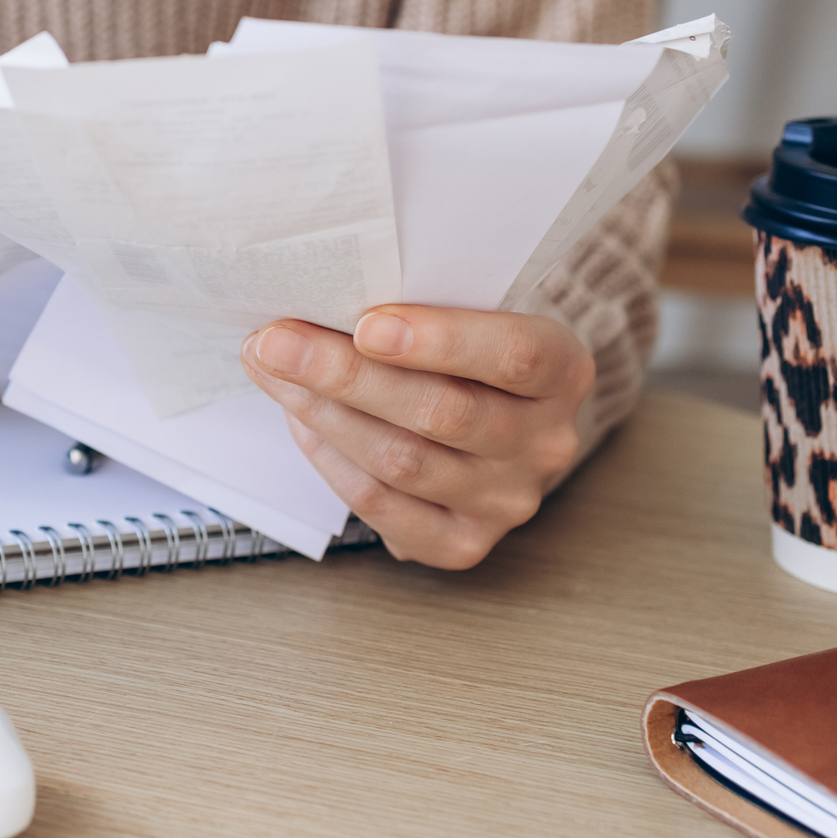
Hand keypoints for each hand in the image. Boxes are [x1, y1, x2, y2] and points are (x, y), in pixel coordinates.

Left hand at [241, 305, 594, 568]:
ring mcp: (507, 501)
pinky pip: (382, 505)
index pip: (514, 356)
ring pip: (402, 461)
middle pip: (443, 414)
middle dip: (346, 375)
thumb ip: (422, 303)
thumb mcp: (472, 312)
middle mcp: (546, 443)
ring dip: (322, 413)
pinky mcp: (463, 544)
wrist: (497, 420)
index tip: (366, 323)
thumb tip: (320, 293)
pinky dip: (330, 459)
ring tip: (272, 372)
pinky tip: (301, 422)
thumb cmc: (468, 352)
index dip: (440, 341)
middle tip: (277, 342)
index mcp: (563, 371)